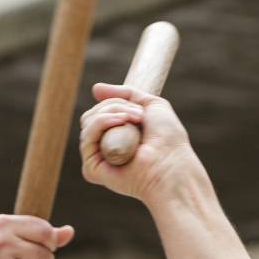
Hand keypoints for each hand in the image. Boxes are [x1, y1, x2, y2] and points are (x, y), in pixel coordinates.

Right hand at [79, 83, 199, 204]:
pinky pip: (86, 137)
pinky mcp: (92, 170)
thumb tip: (95, 89)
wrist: (172, 163)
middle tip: (139, 116)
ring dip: (113, 112)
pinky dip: (101, 123)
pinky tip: (120, 124)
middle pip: (91, 114)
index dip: (117, 102)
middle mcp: (105, 148)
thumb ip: (125, 94)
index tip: (140, 109)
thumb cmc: (168, 139)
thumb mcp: (151, 105)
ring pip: (88, 122)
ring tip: (135, 120)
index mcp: (117, 136)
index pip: (100, 111)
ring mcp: (98, 159)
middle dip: (115, 105)